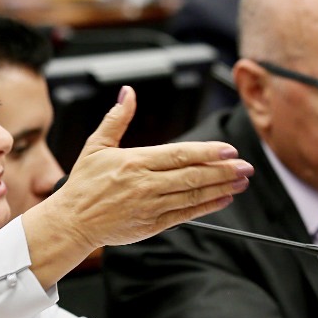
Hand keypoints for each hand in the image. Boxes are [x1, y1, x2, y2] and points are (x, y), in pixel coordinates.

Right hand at [21, 86, 251, 284]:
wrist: (71, 222)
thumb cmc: (83, 184)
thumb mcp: (96, 146)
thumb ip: (117, 119)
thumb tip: (128, 93)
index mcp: (134, 162)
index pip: (178, 155)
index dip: (206, 152)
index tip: (228, 149)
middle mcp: (144, 184)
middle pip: (191, 176)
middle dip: (222, 170)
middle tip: (246, 165)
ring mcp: (149, 206)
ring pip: (192, 196)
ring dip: (220, 188)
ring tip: (241, 181)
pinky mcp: (151, 225)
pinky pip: (185, 215)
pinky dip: (206, 207)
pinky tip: (223, 199)